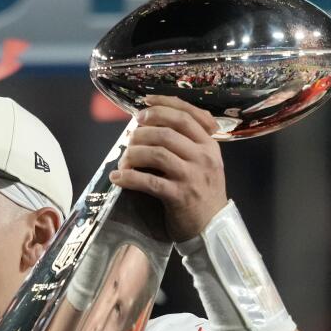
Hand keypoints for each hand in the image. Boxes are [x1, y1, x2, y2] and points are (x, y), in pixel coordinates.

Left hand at [110, 95, 227, 241]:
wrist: (212, 226)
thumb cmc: (202, 191)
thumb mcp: (204, 161)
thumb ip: (188, 141)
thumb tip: (153, 123)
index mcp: (209, 144)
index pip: (186, 115)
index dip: (163, 105)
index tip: (143, 104)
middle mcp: (203, 156)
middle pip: (167, 132)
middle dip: (142, 132)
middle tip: (129, 138)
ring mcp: (192, 176)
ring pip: (157, 153)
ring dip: (133, 154)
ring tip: (124, 160)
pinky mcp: (180, 196)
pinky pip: (149, 181)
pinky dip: (129, 177)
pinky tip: (117, 177)